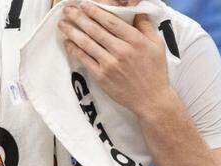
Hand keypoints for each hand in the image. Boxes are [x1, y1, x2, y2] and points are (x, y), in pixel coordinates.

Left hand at [59, 2, 175, 118]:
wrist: (151, 100)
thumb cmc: (155, 71)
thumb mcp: (158, 46)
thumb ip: (146, 26)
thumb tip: (136, 10)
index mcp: (136, 41)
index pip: (111, 21)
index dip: (95, 11)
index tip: (84, 4)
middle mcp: (122, 51)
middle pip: (95, 30)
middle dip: (78, 17)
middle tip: (68, 10)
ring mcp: (110, 64)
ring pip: (86, 43)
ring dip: (72, 31)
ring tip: (62, 24)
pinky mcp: (102, 77)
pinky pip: (84, 59)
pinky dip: (74, 49)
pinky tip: (68, 42)